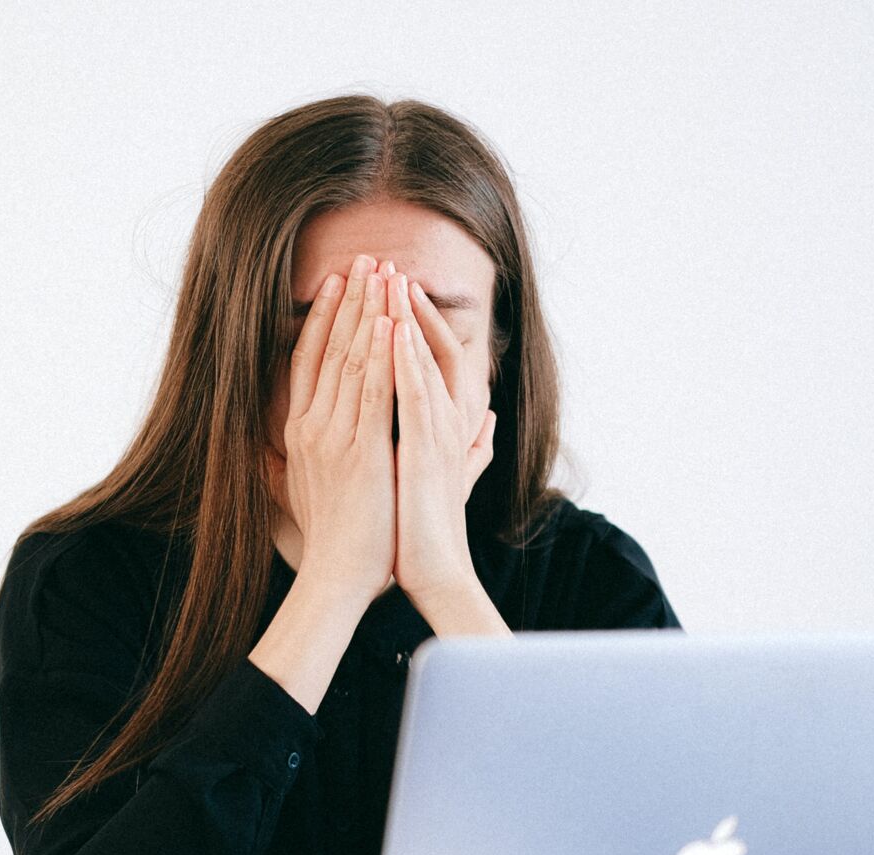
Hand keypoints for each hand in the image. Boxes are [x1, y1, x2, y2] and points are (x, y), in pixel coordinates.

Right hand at [279, 253, 397, 606]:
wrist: (336, 576)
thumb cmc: (329, 538)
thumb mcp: (305, 488)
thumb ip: (301, 457)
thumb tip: (288, 441)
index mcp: (300, 432)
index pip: (309, 361)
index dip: (324, 318)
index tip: (339, 282)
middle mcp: (311, 428)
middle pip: (330, 350)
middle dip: (351, 301)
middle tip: (367, 258)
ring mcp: (335, 438)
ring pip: (353, 362)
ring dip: (369, 313)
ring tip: (383, 273)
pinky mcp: (363, 453)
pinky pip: (374, 394)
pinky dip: (383, 355)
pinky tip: (393, 322)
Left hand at [386, 271, 496, 603]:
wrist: (434, 572)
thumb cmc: (428, 529)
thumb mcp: (446, 476)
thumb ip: (470, 447)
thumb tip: (490, 423)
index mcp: (445, 424)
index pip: (430, 358)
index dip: (411, 322)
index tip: (387, 291)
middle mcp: (447, 421)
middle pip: (426, 348)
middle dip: (404, 305)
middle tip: (384, 264)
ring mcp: (439, 434)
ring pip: (422, 362)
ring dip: (405, 318)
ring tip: (388, 278)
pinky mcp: (425, 451)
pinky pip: (414, 396)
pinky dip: (404, 361)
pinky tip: (390, 330)